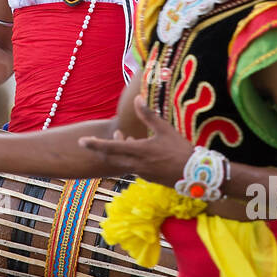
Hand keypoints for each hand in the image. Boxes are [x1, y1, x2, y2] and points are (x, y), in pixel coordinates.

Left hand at [76, 97, 192, 186]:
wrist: (195, 175)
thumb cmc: (180, 150)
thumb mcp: (165, 130)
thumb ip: (148, 115)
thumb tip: (137, 99)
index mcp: (139, 151)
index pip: (111, 147)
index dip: (94, 144)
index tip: (81, 142)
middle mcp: (136, 164)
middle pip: (111, 158)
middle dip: (102, 148)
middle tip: (96, 140)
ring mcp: (141, 173)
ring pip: (122, 162)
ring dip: (119, 151)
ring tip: (124, 138)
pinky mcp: (147, 178)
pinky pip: (132, 167)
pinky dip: (129, 157)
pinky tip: (138, 149)